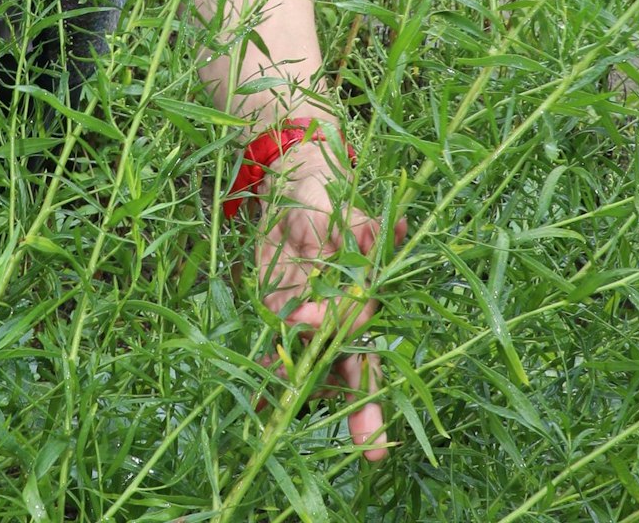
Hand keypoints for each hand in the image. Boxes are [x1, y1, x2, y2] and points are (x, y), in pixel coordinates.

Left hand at [253, 137, 403, 461]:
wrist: (289, 190)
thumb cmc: (319, 194)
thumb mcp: (329, 205)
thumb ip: (341, 230)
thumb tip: (382, 237)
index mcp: (361, 287)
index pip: (357, 322)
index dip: (343, 341)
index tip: (305, 326)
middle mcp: (344, 311)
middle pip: (355, 363)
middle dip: (363, 406)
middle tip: (371, 448)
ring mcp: (316, 319)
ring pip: (320, 369)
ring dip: (307, 400)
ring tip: (283, 426)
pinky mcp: (288, 317)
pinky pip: (284, 355)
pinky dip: (271, 379)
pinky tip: (256, 402)